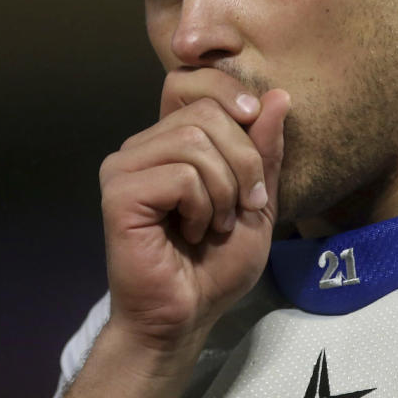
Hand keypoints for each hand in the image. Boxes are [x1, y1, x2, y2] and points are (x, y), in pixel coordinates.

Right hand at [99, 68, 290, 355]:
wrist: (187, 315)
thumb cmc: (216, 264)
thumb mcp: (257, 200)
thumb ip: (265, 150)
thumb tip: (278, 95)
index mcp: (169, 141)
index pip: (192, 81)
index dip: (229, 90)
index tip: (255, 121)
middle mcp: (141, 147)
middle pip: (205, 112)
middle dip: (244, 160)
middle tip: (242, 206)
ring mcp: (125, 168)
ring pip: (194, 142)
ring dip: (224, 189)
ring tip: (216, 224)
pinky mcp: (119, 195)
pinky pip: (180, 176)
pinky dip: (202, 207)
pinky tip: (191, 233)